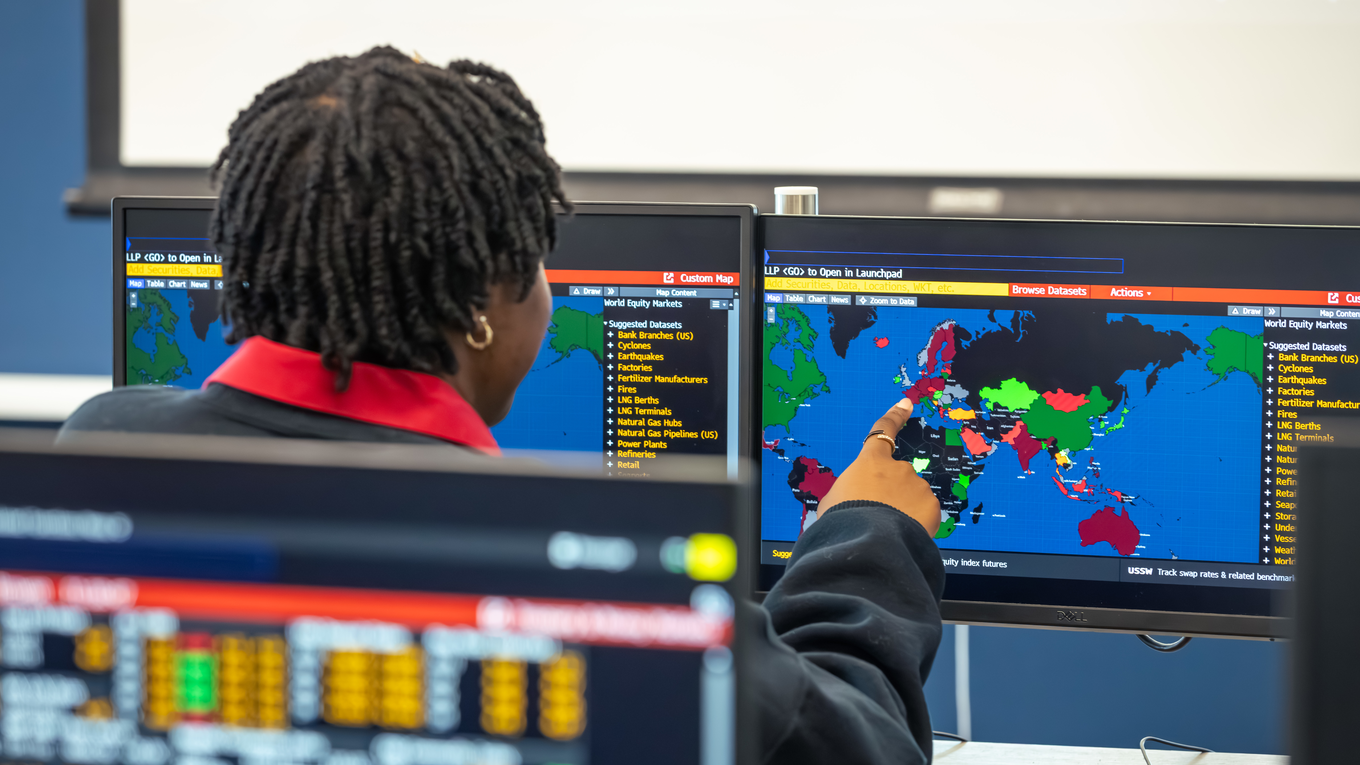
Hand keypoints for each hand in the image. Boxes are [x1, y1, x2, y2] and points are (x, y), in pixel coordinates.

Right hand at [819, 398, 941, 535]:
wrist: (868, 544)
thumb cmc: (844, 521)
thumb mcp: (834, 500)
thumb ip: (849, 489)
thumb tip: (854, 494)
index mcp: (870, 462)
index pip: (883, 431)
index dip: (895, 417)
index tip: (905, 404)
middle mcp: (898, 468)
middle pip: (897, 477)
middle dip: (891, 493)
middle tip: (876, 516)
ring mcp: (917, 486)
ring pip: (912, 496)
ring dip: (904, 509)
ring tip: (888, 529)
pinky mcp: (932, 505)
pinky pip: (925, 513)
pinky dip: (917, 522)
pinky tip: (903, 533)